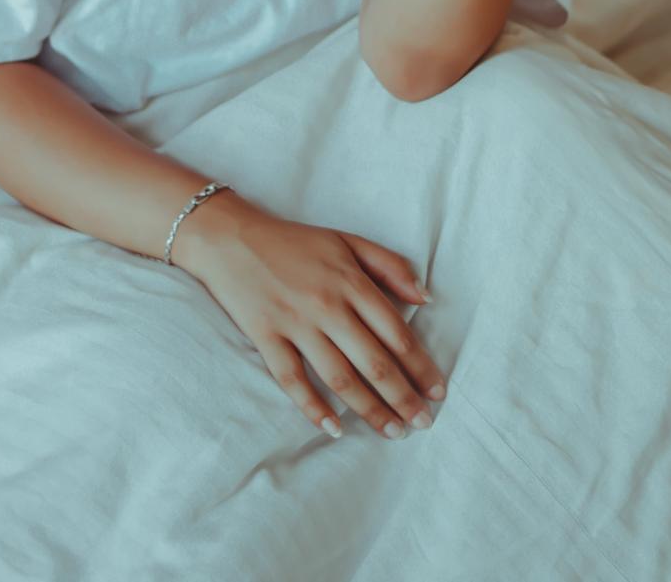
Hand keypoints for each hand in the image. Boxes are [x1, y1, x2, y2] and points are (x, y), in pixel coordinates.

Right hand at [179, 203, 445, 441]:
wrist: (232, 238)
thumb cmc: (296, 242)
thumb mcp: (348, 241)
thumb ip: (390, 266)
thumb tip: (426, 298)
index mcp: (351, 282)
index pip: (396, 333)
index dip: (421, 366)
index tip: (438, 391)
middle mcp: (328, 306)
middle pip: (374, 362)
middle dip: (403, 397)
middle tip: (423, 423)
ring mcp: (296, 324)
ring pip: (340, 378)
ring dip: (370, 410)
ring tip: (393, 432)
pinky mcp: (266, 338)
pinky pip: (293, 380)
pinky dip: (314, 407)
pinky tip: (335, 429)